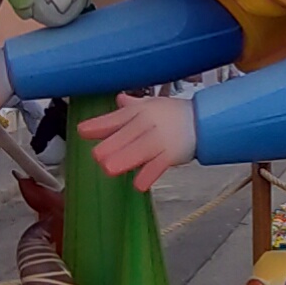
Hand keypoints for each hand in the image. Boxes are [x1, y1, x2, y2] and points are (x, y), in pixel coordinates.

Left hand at [77, 91, 196, 188]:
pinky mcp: (170, 155)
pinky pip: (157, 166)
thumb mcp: (152, 105)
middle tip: (98, 158)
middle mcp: (146, 124)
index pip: (115, 118)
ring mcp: (159, 140)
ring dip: (123, 160)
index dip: (98, 126)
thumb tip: (118, 99)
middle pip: (124, 135)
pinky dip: (148, 176)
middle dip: (110, 147)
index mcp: (138, 112)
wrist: (203, 122)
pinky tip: (138, 185)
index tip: (82, 131)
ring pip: (138, 150)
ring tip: (109, 170)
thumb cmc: (174, 115)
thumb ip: (131, 106)